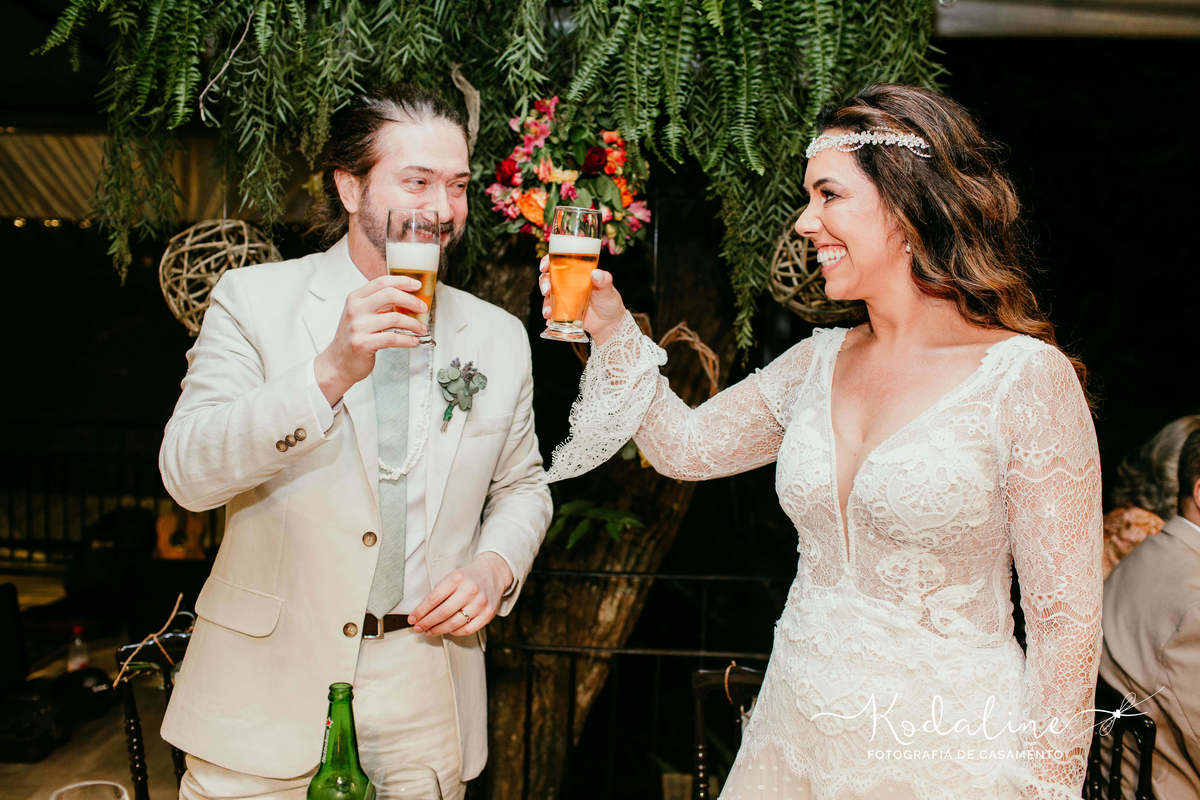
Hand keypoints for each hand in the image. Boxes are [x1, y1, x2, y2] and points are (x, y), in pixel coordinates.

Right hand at [313, 275, 428, 404]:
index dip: (402, 281)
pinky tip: (413, 340)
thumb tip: (407, 297)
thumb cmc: (353, 337)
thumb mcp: (361, 314)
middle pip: (390, 295)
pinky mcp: (363, 344)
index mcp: (355, 298)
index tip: (417, 285)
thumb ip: (378, 304)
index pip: (382, 282)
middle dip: (412, 300)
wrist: (338, 362)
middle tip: (423, 307)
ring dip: (414, 323)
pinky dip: (408, 339)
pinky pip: (392, 338)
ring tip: (421, 328)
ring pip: (395, 318)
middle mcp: (355, 310)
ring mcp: (358, 327)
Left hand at [407, 552, 512, 636]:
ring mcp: (480, 603)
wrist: (493, 574)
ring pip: (454, 624)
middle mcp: (470, 590)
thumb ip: (438, 593)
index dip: (420, 611)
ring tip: (429, 631)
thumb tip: (421, 613)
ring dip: (438, 630)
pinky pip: (467, 630)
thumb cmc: (468, 577)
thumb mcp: (452, 577)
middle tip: (418, 628)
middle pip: (442, 613)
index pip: (433, 599)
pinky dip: (455, 633)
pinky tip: (447, 630)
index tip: (412, 619)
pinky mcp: (488, 614)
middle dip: (427, 623)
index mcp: (457, 578)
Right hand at [538, 256, 626, 344]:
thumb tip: (596, 273)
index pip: (557, 262)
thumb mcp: (608, 289)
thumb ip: (604, 279)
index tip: (545, 266)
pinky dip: (549, 315)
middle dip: (543, 283)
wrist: (610, 322)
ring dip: (545, 302)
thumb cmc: (609, 301)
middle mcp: (566, 284)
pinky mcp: (562, 312)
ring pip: (547, 296)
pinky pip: (551, 312)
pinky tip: (550, 318)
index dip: (547, 262)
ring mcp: (563, 298)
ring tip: (548, 311)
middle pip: (547, 278)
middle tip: (547, 289)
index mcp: (575, 273)